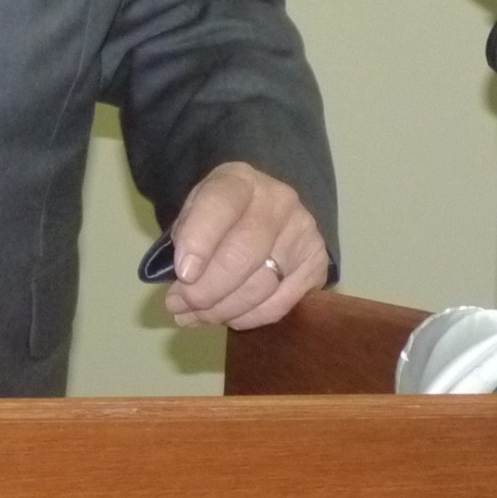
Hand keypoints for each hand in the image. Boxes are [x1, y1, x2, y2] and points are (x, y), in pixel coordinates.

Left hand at [164, 161, 328, 329]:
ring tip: (193, 316)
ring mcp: (303, 234)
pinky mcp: (317, 266)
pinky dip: (247, 318)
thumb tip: (184, 281)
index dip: (199, 241)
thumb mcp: (197, 207)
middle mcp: (279, 202)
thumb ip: (186, 236)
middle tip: (179, 304)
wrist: (266, 210)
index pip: (220, 206)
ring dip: (221, 309)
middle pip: (242, 254)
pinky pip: (279, 305)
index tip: (182, 274)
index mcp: (240, 179)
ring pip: (260, 286)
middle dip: (206, 289)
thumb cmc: (223, 212)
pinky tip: (226, 318)